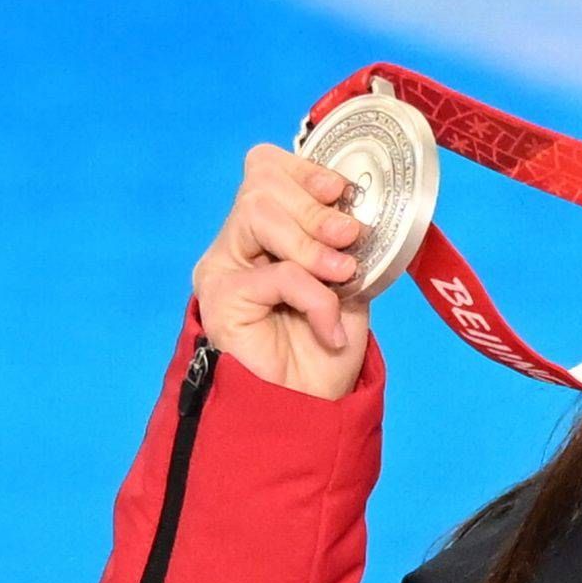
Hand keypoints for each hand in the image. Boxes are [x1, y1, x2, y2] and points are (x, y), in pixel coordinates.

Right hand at [190, 142, 377, 400]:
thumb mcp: (349, 288)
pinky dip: (316, 298)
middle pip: (261, 185)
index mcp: (265, 234)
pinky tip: (330, 329)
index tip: (342, 191)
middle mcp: (236, 245)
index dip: (304, 170)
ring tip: (342, 275)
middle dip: (314, 206)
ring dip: (312, 243)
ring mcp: (223, 269)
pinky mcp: (221, 299)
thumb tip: (360, 211)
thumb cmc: (323, 355)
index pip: (265, 169)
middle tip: (350, 237)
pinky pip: (277, 274)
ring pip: (259, 214)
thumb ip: (346, 247)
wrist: (306, 413)